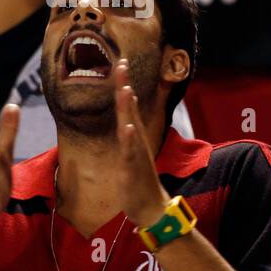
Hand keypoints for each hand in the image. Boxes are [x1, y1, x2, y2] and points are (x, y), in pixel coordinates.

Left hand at [114, 60, 170, 227]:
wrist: (151, 207)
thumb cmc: (138, 179)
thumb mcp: (130, 152)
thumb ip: (127, 133)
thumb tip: (124, 117)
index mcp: (132, 135)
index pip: (126, 105)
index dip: (122, 84)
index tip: (119, 62)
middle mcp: (135, 140)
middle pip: (128, 108)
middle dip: (124, 86)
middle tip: (121, 64)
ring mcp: (136, 153)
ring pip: (130, 126)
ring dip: (128, 108)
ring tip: (125, 89)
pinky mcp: (133, 168)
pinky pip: (131, 152)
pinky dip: (129, 139)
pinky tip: (126, 128)